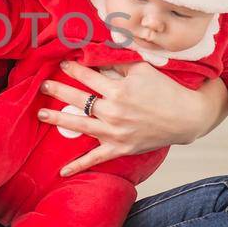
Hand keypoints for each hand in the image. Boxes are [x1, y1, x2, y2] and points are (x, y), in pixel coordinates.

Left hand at [38, 61, 227, 175]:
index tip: (63, 64)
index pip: (88, 77)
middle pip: (79, 99)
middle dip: (58, 90)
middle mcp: (114, 111)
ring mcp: (116, 132)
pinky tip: (62, 171)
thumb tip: (95, 56)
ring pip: (80, 125)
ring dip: (58, 119)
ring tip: (41, 114)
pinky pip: (96, 159)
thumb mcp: (143, 69)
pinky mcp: (120, 148)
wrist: (186, 117)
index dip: (73, 69)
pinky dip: (79, 166)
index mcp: (119, 90)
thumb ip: (117, 62)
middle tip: (43, 85)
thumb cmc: (165, 90)